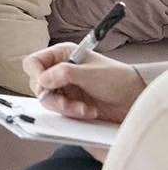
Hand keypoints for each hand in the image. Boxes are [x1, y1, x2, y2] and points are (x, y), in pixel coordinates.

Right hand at [26, 44, 147, 122]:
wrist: (135, 99)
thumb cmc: (117, 79)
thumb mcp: (89, 74)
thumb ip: (63, 74)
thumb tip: (42, 80)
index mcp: (61, 55)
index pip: (34, 62)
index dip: (36, 74)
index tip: (45, 86)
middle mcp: (59, 71)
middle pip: (38, 84)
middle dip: (53, 97)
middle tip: (67, 103)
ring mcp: (64, 88)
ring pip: (48, 100)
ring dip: (65, 108)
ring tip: (84, 110)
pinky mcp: (70, 103)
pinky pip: (60, 111)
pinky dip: (72, 114)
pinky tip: (88, 112)